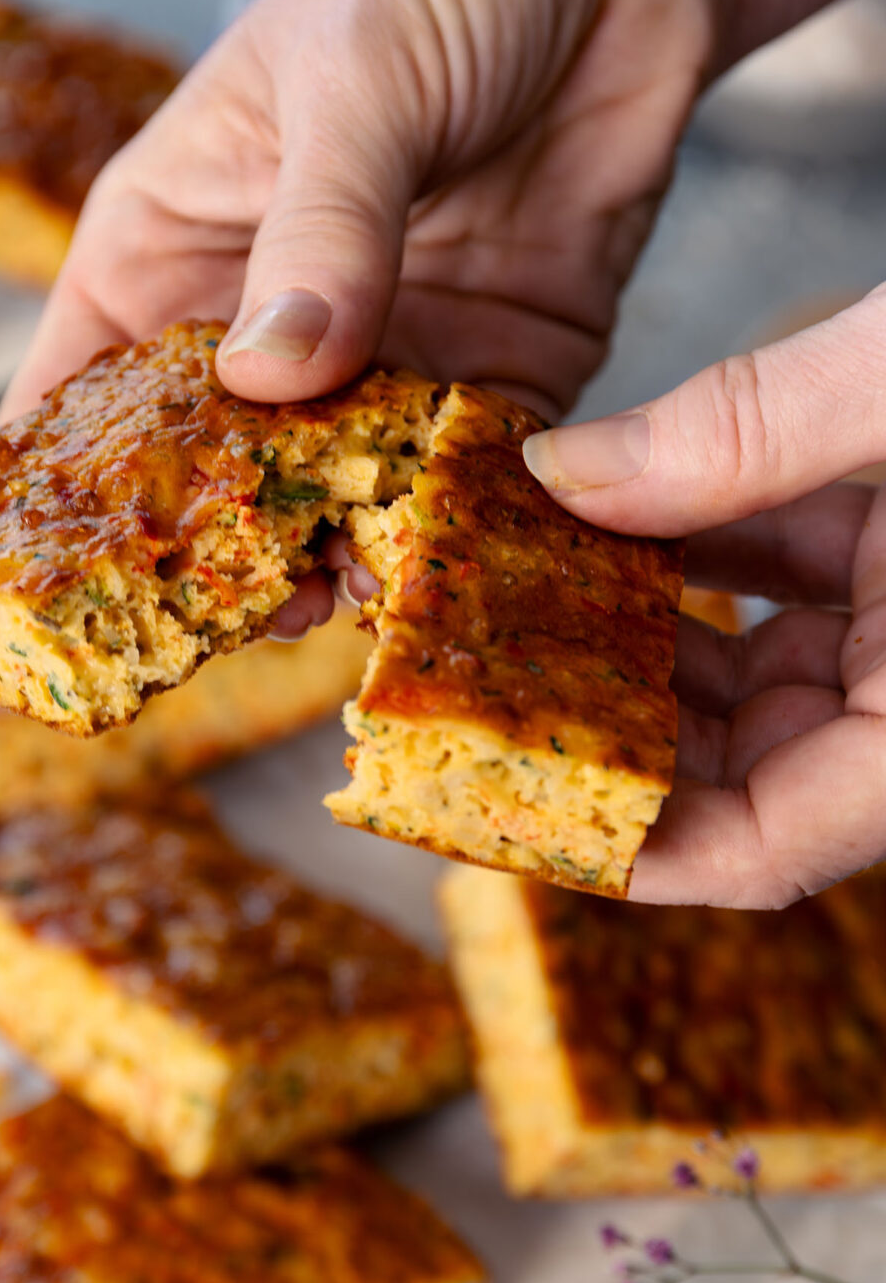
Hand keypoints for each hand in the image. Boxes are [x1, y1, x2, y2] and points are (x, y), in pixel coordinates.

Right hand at [1, 0, 729, 630]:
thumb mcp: (354, 81)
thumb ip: (320, 230)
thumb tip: (273, 374)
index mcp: (171, 245)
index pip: (82, 394)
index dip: (63, 499)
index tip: (61, 588)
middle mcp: (261, 320)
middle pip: (210, 479)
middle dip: (220, 555)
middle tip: (242, 614)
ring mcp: (377, 356)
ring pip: (334, 501)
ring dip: (344, 555)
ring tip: (352, 601)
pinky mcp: (489, 373)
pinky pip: (462, 479)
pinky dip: (459, 528)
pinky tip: (452, 569)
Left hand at [522, 288, 885, 907]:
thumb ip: (757, 429)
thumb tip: (566, 477)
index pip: (774, 847)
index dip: (636, 853)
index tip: (509, 812)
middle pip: (749, 770)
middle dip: (612, 729)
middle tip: (474, 677)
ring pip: (768, 677)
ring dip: (646, 632)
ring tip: (520, 581)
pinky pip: (808, 584)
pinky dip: (717, 548)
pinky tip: (626, 501)